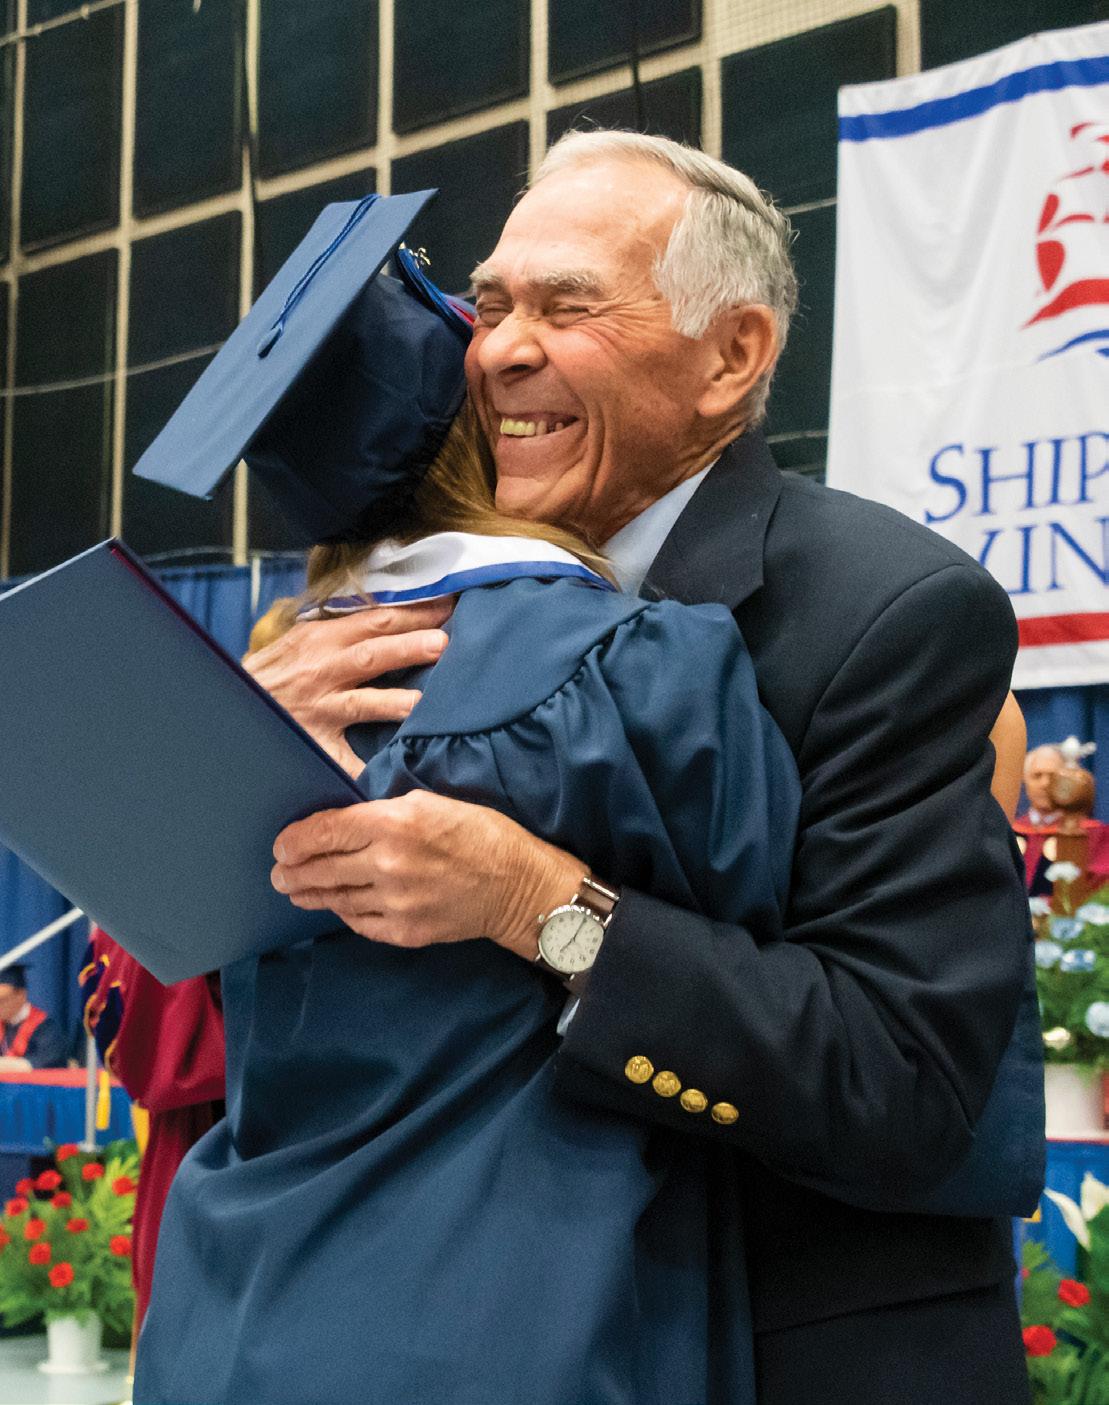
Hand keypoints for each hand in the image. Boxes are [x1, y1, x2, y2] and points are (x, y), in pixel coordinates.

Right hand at [243, 601, 452, 776]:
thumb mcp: (298, 641)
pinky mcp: (312, 742)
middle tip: (443, 643)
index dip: (413, 613)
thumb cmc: (270, 674)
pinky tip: (389, 773)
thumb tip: (388, 614)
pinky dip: (362, 767)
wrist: (225, 706)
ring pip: (361, 703)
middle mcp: (320, 670)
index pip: (374, 620)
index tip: (447, 607)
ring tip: (423, 703)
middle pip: (373, 654)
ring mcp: (317, 708)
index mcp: (320, 638)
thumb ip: (338, 629)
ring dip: (395, 702)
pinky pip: (341, 759)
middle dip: (409, 647)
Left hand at [271, 790, 585, 960]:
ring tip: (294, 890)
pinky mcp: (404, 930)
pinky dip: (343, 912)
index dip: (295, 839)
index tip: (282, 844)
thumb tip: (351, 819)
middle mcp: (387, 863)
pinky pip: (359, 921)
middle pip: (320, 868)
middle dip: (292, 870)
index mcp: (394, 823)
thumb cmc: (482, 834)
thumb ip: (388, 810)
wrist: (518, 886)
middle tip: (278, 872)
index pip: (325, 830)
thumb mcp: (433, 802)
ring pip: (335, 898)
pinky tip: (336, 906)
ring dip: (309, 894)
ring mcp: (394, 901)